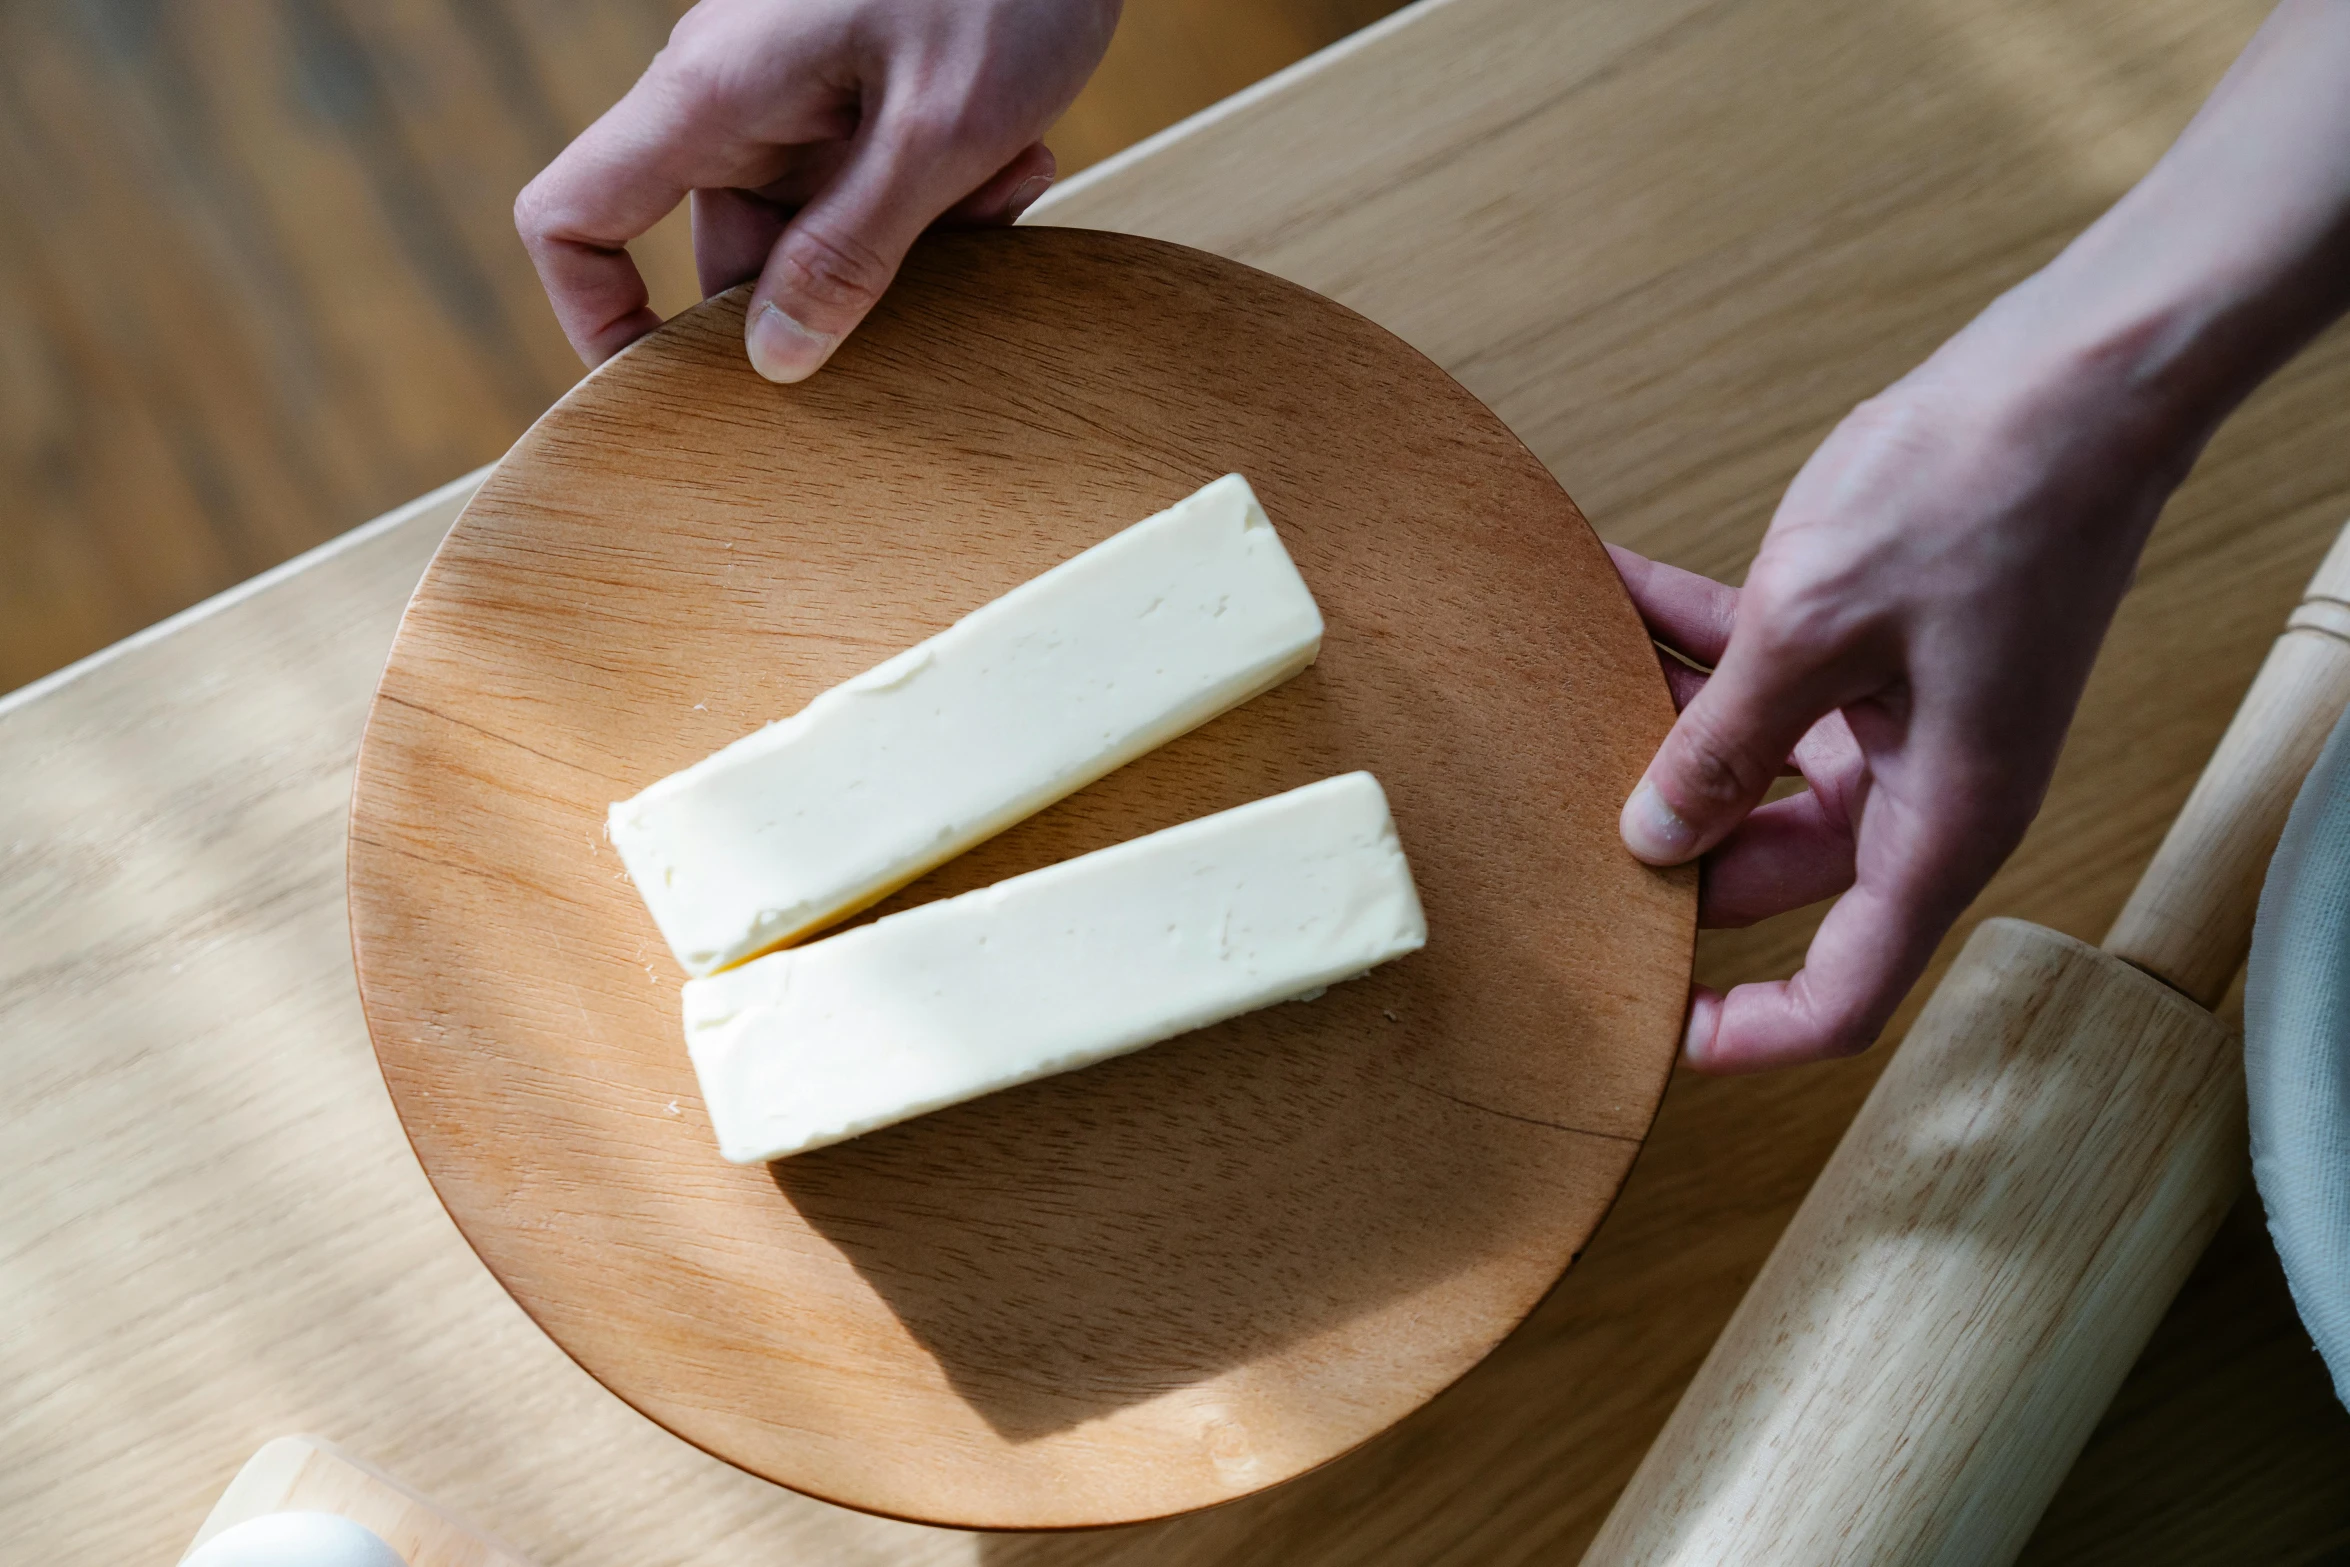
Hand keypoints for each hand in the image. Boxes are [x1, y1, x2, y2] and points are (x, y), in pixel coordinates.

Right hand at [516, 0, 1118, 380]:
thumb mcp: (939, 132)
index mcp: (711, 95)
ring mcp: (798, 93)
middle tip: (941, 285)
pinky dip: (947, 196)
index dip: (596, 318)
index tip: (665, 394)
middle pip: (727, 250)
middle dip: (833, 292)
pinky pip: (875, 184)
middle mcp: (734, 96)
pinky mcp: (859, 91)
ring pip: (820, 228)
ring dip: (917, 243)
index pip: (571, 217)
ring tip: (1003, 183)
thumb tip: (774, 362)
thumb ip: (851, 253)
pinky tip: (1018, 161)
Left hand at [1614, 290, 2202, 1072]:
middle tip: (1550, 818)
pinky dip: (1683, 634)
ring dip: (1658, 724)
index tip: (1657, 1036)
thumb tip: (1652, 839)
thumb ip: (1722, 744)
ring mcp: (1898, 716)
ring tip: (1558, 685)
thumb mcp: (1812, 629)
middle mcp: (1922, 788)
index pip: (1847, 989)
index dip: (1753, 1031)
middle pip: (1769, 871)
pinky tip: (1598, 582)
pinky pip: (1759, 670)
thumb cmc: (1980, 497)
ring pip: (1749, 764)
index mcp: (1939, 825)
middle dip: (1665, 844)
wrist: (2078, 374)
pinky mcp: (1872, 646)